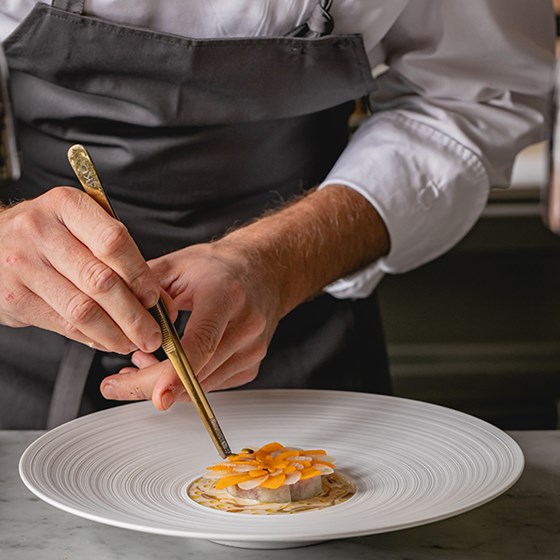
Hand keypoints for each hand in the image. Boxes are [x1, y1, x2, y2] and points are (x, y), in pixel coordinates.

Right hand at [0, 187, 163, 353]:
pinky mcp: (15, 297)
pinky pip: (64, 324)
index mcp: (67, 205)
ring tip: (134, 342)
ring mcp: (24, 265)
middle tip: (153, 333)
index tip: (154, 298)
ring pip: (83, 309)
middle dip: (134, 314)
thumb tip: (159, 299)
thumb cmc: (48, 235)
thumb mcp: (81, 228)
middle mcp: (41, 231)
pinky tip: (108, 341)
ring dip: (116, 333)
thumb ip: (119, 256)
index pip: (113, 241)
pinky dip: (93, 337)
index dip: (139, 274)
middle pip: (100, 280)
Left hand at [100, 239, 283, 408]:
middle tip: (115, 385)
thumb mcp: (177, 265)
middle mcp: (245, 326)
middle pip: (197, 373)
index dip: (176, 373)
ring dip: (165, 383)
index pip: (202, 342)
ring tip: (141, 361)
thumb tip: (115, 318)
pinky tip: (169, 364)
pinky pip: (210, 385)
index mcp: (225, 296)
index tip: (157, 396)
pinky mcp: (251, 366)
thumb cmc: (221, 267)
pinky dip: (185, 382)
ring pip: (201, 386)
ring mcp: (252, 350)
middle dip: (150, 385)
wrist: (265, 271)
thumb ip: (144, 291)